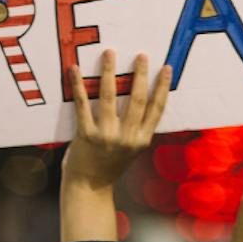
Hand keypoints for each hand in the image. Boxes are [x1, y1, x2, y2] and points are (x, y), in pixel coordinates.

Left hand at [63, 50, 171, 188]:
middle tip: (141, 55)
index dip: (163, 87)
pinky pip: (83, 105)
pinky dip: (79, 85)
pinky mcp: (86, 135)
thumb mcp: (132, 149)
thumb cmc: (110, 164)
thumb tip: (140, 94)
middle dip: (140, 75)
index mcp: (142, 140)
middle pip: (137, 100)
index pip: (157, 109)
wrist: (88, 188)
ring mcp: (106, 136)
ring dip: (109, 72)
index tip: (166, 67)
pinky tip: (76, 69)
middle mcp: (127, 138)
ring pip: (110, 97)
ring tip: (109, 53)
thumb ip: (137, 127)